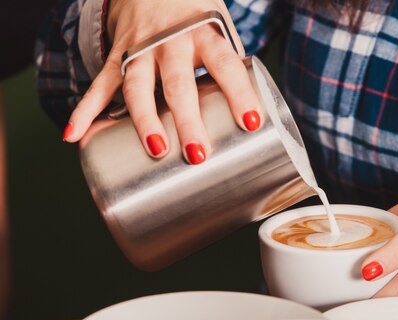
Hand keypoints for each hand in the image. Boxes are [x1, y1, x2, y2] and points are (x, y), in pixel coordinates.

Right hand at [63, 0, 261, 163]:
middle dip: (187, 119)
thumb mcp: (219, 31)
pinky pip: (100, 85)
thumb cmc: (196, 17)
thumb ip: (230, 69)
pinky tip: (74, 134)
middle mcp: (171, 41)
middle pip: (178, 83)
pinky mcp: (118, 55)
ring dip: (144, 120)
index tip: (251, 123)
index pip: (225, 65)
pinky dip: (85, 110)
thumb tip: (250, 120)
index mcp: (204, 34)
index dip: (239, 93)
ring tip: (156, 150)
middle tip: (197, 153)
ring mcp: (140, 49)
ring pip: (137, 87)